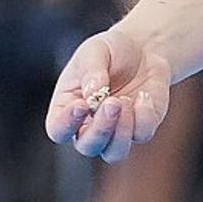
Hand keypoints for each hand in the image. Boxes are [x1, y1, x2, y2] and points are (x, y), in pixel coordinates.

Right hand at [45, 27, 171, 162]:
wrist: (144, 49)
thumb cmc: (111, 51)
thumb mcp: (95, 51)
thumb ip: (91, 71)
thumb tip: (94, 93)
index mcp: (66, 108)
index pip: (58, 129)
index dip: (67, 123)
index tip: (82, 104)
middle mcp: (88, 126)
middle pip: (87, 146)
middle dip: (101, 129)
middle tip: (112, 102)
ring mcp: (116, 130)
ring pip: (114, 152)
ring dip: (121, 131)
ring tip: (126, 99)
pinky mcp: (142, 127)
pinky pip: (142, 134)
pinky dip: (144, 117)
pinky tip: (144, 95)